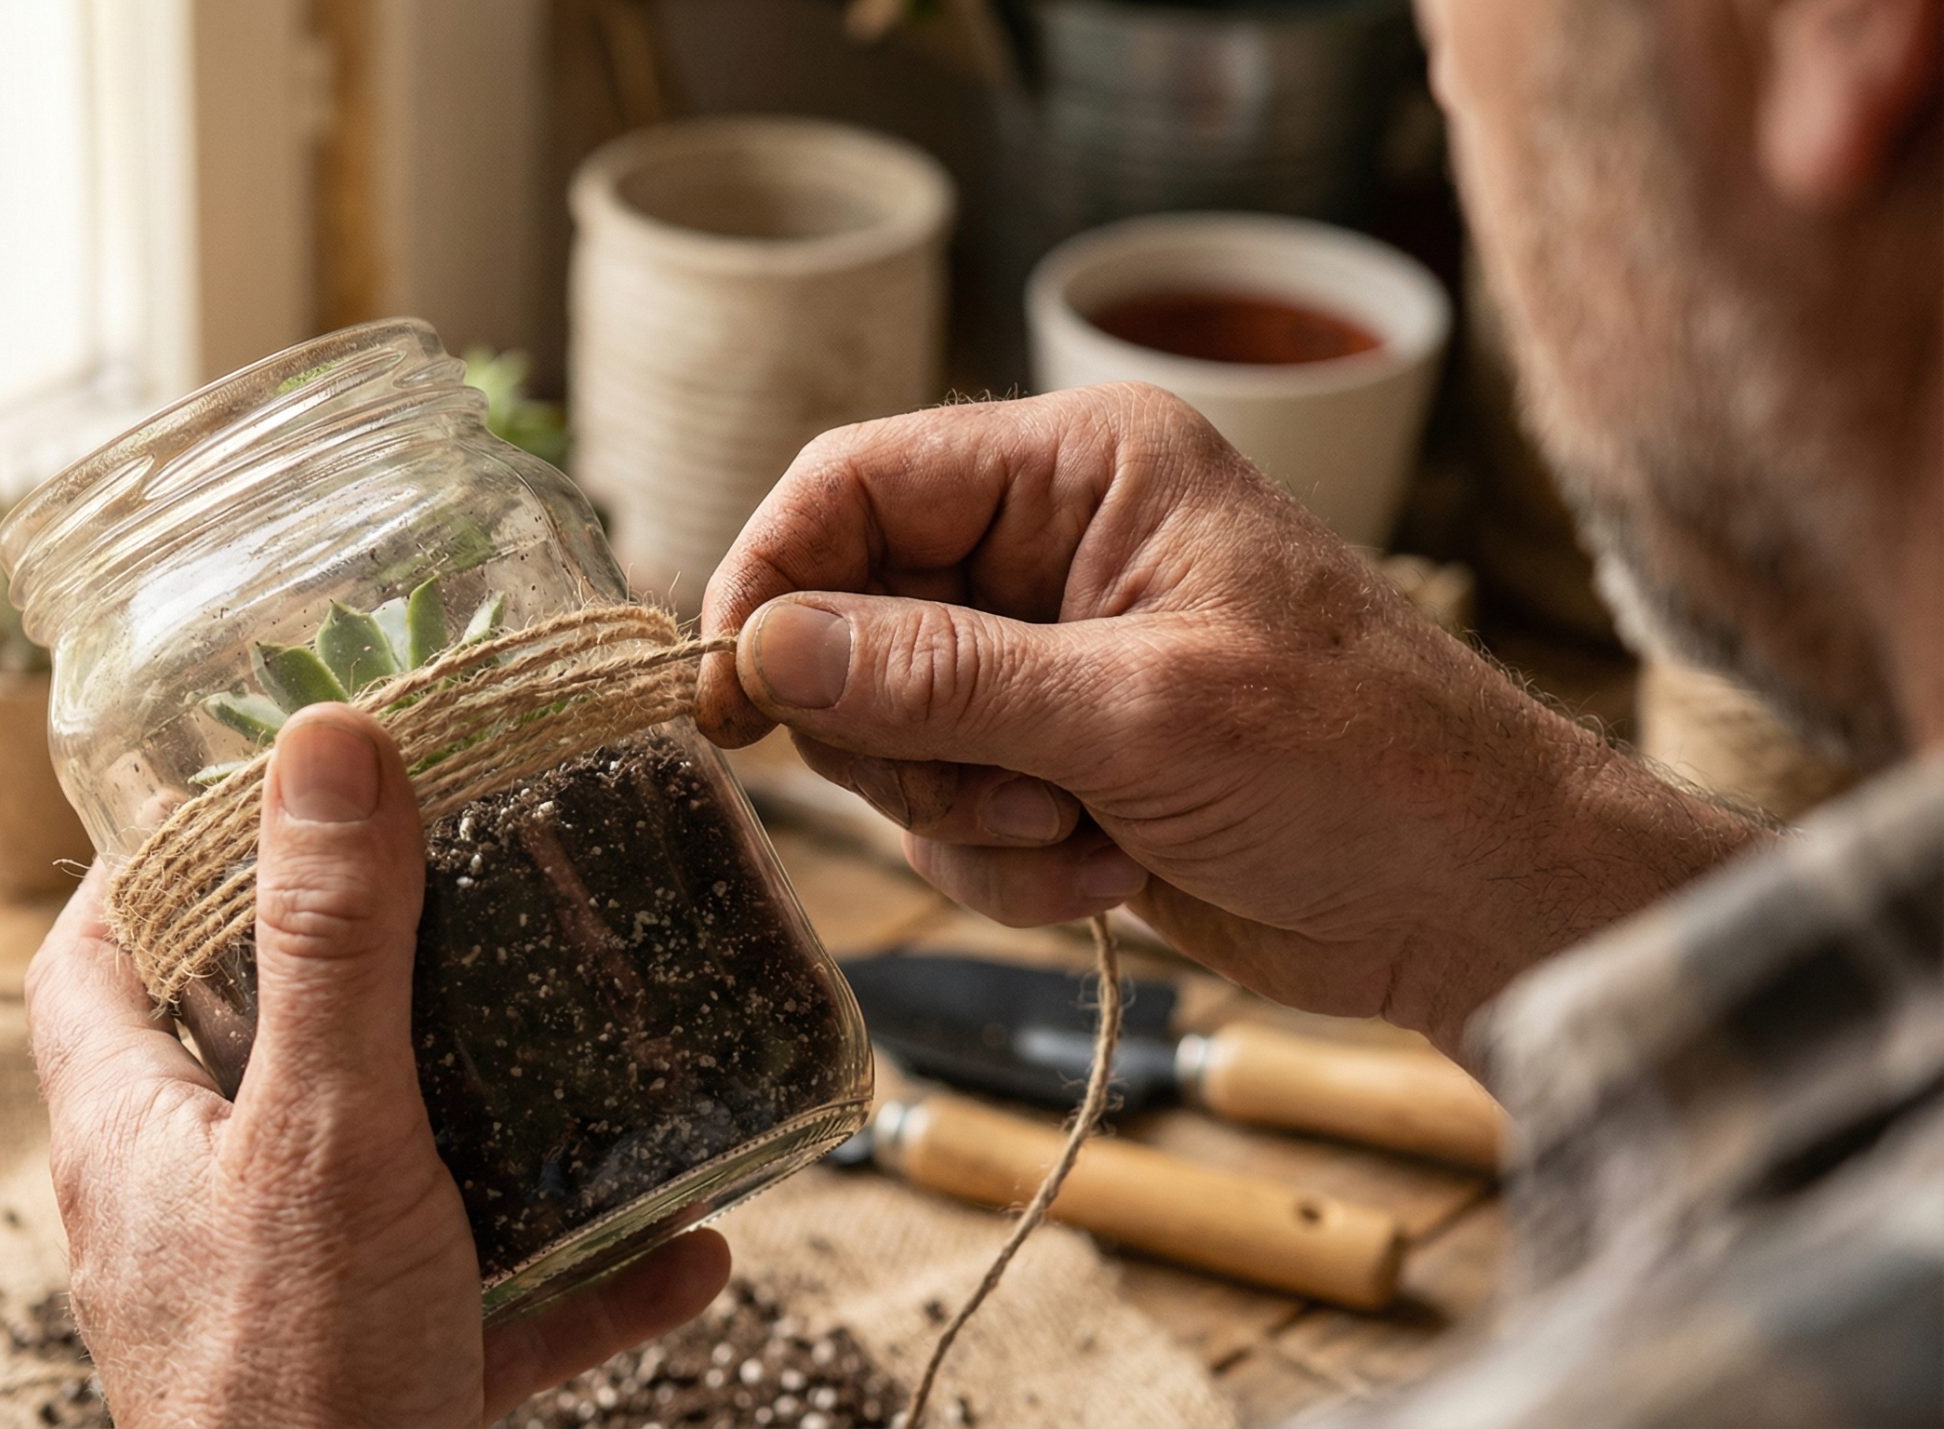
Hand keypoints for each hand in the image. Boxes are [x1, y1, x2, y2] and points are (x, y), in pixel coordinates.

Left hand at [26, 708, 729, 1428]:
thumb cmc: (295, 1379)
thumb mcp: (323, 1133)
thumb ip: (333, 945)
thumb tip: (324, 741)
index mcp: (137, 1128)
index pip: (99, 952)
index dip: (161, 856)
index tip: (267, 781)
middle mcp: (197, 1206)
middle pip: (254, 1043)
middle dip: (359, 963)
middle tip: (467, 878)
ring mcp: (291, 1296)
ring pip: (388, 1168)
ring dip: (491, 1110)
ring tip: (589, 1032)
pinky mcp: (384, 1377)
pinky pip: (492, 1299)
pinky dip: (582, 1270)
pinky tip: (691, 1242)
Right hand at [701, 385, 1761, 1047]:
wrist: (1480, 902)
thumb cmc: (1365, 764)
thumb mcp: (1137, 711)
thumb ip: (938, 677)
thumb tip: (764, 648)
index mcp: (1082, 467)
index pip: (856, 480)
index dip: (773, 577)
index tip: (727, 697)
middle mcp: (1052, 547)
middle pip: (850, 618)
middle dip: (906, 735)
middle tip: (998, 789)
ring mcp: (1051, 662)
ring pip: (890, 735)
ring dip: (967, 814)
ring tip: (1083, 834)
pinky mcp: (1057, 763)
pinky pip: (947, 815)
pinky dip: (1009, 866)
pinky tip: (1113, 872)